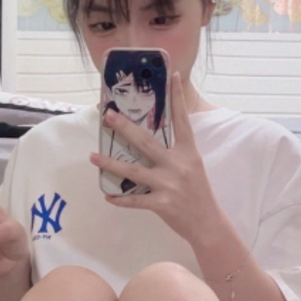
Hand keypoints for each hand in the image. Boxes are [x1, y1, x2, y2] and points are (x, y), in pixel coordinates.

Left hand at [89, 72, 221, 242]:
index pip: (182, 121)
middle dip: (124, 127)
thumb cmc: (199, 193)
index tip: (171, 76)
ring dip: (110, 163)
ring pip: (133, 170)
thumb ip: (176, 153)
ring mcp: (169, 184)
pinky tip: (108, 196)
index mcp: (189, 152)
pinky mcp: (162, 204)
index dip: (177, 98)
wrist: (208, 224)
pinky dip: (120, 199)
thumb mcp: (193, 166)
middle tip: (108, 115)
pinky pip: (135, 200)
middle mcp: (178, 165)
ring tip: (92, 156)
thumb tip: (150, 140)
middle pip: (146, 142)